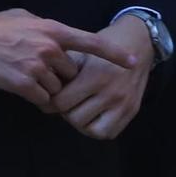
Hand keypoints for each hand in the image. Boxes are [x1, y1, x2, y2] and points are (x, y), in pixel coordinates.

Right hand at [0, 8, 137, 108]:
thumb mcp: (24, 17)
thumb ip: (47, 29)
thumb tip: (61, 38)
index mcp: (53, 30)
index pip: (91, 43)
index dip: (114, 54)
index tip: (132, 63)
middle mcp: (50, 49)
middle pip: (73, 72)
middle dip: (62, 76)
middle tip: (42, 71)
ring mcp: (38, 68)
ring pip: (59, 88)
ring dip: (49, 88)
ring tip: (28, 78)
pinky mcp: (24, 85)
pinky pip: (45, 100)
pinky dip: (39, 100)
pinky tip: (26, 91)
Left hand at [48, 14, 154, 138]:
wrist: (137, 43)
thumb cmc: (101, 45)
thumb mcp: (78, 52)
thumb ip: (59, 70)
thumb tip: (38, 85)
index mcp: (94, 77)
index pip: (61, 103)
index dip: (50, 101)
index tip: (50, 95)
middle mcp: (111, 93)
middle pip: (75, 118)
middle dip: (65, 112)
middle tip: (64, 102)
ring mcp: (124, 104)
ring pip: (91, 130)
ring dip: (80, 123)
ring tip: (77, 109)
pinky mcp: (132, 111)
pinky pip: (109, 133)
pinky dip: (96, 128)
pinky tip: (91, 116)